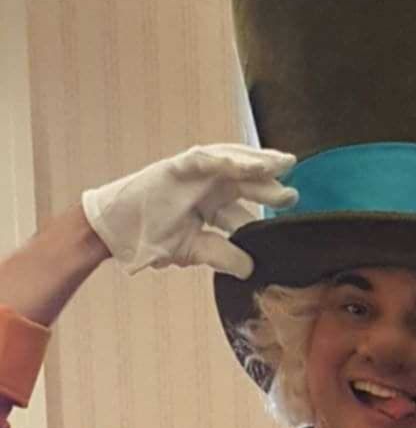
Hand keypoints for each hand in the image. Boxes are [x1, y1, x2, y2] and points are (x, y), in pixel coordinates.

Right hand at [81, 144, 297, 278]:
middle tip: (292, 194)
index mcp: (214, 203)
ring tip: (280, 165)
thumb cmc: (150, 236)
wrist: (111, 233)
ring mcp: (193, 174)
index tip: (290, 208)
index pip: (248, 200)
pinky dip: (224, 160)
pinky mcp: (175, 167)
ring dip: (255, 162)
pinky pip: (204, 159)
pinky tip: (244, 165)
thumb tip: (250, 269)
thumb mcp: (192, 250)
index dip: (268, 203)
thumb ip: (222, 255)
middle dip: (270, 183)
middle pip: (247, 180)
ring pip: (232, 161)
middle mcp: (208, 184)